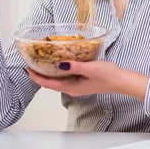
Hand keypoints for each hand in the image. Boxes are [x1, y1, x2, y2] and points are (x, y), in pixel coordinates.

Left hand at [25, 61, 149, 100]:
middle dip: (39, 74)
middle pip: (51, 82)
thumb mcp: (91, 68)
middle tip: (31, 62)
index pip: (49, 83)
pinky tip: (59, 61)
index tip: (27, 68)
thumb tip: (60, 63)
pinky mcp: (82, 81)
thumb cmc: (108, 75)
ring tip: (41, 61)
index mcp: (72, 87)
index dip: (36, 77)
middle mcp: (72, 88)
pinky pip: (66, 76)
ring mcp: (77, 85)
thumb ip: (75, 65)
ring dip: (48, 72)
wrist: (122, 81)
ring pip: (58, 79)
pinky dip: (59, 70)